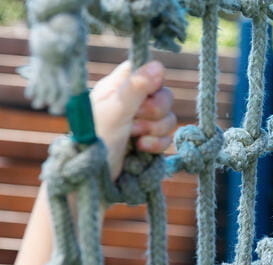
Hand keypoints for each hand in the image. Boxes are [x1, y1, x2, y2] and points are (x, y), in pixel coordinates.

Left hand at [91, 61, 176, 179]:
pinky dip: (157, 145)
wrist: (93, 181)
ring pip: (169, 118)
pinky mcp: (148, 143)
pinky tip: (140, 150)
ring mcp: (140, 124)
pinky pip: (167, 138)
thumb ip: (136, 88)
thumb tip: (159, 64)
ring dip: (155, 131)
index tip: (144, 96)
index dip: (151, 82)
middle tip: (135, 121)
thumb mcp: (115, 111)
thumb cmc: (97, 142)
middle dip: (155, 112)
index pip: (146, 71)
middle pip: (164, 95)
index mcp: (117, 88)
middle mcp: (130, 103)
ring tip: (134, 139)